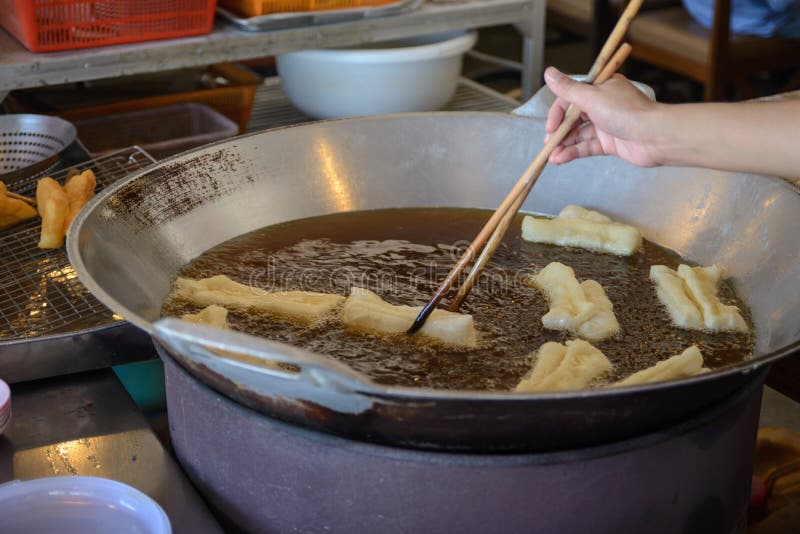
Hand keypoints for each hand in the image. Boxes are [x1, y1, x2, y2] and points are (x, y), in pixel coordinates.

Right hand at [544, 67, 661, 166]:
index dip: (558, 112)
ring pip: (579, 134)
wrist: (654, 136)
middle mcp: (603, 105)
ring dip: (565, 145)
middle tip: (549, 143)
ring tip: (552, 156)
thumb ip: (568, 89)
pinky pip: (587, 147)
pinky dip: (574, 152)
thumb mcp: (591, 97)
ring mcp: (606, 125)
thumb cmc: (628, 112)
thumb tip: (549, 73)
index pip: (571, 97)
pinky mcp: (610, 143)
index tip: (551, 126)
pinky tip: (561, 158)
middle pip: (574, 118)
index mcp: (600, 88)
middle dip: (559, 132)